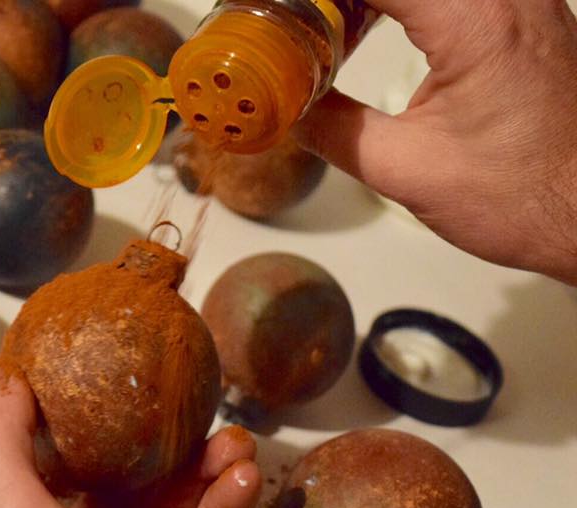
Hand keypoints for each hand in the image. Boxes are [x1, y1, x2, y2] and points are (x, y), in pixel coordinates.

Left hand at [0, 364, 261, 507]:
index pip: (43, 461)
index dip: (61, 411)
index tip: (89, 359)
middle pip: (117, 476)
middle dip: (149, 434)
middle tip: (181, 396)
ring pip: (176, 501)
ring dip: (204, 462)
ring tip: (231, 436)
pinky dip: (232, 498)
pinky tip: (244, 473)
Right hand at [293, 0, 576, 284]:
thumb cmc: (517, 196)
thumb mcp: (403, 169)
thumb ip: (334, 129)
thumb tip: (290, 110)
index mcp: (474, 19)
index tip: (273, 4)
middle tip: (296, 18)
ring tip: (324, 20)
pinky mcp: (526, 13)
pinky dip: (403, 1)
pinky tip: (372, 22)